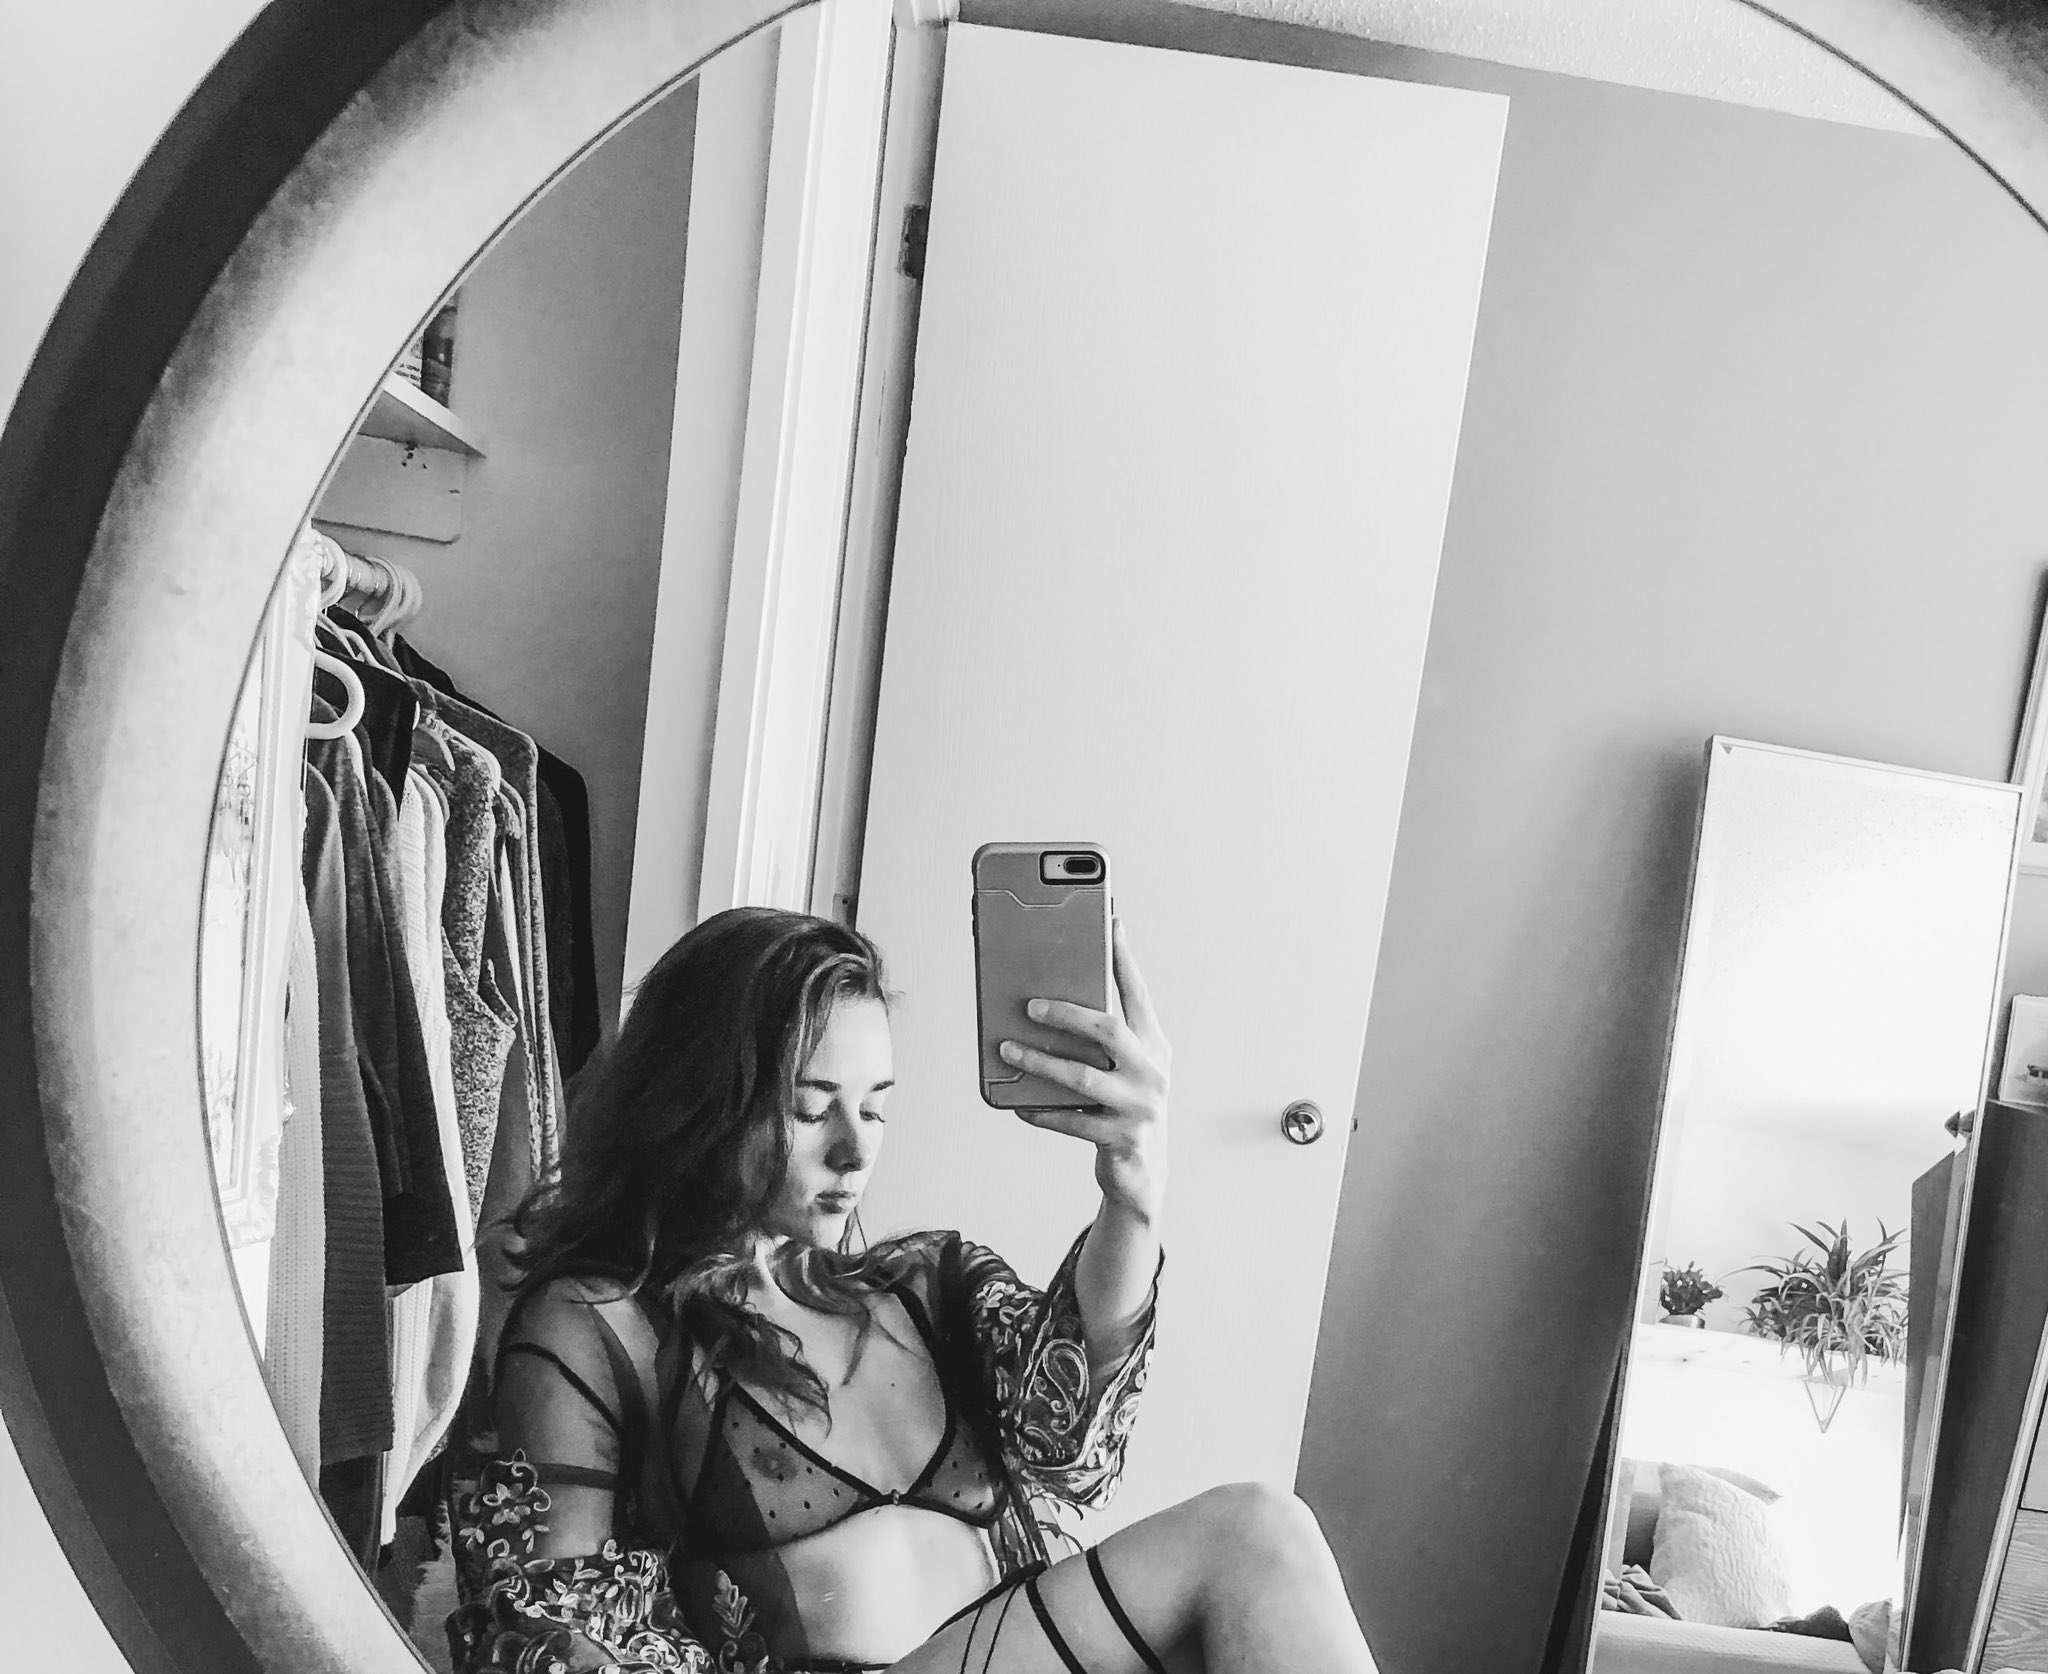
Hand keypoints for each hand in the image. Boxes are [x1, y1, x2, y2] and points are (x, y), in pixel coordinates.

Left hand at [998, 919, 1170, 1222]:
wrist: (1144, 1174)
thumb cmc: (1124, 1106)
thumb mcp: (1125, 1068)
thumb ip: (1101, 1038)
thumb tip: (1046, 1001)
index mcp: (1155, 1046)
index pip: (1138, 992)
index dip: (1124, 957)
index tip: (1111, 921)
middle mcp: (1153, 1072)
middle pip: (1109, 1029)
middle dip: (1067, 1012)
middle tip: (1030, 1005)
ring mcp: (1140, 1107)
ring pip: (1081, 1076)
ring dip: (1039, 1061)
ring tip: (1007, 1049)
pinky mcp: (1121, 1139)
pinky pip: (1071, 1121)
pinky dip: (1041, 1111)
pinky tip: (1018, 1103)